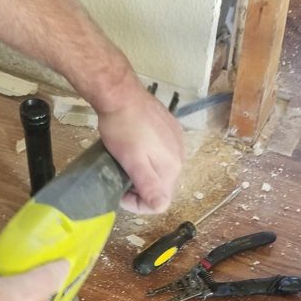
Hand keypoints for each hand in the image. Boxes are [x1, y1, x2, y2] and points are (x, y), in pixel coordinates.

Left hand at [96, 87, 183, 213]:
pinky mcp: (172, 128)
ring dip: (146, 172)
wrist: (121, 93)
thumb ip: (149, 186)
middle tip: (121, 176)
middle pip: (163, 186)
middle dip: (142, 188)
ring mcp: (178, 141)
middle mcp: (180, 156)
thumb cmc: (122, 128)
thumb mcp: (132, 162)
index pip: (161, 202)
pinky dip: (151, 156)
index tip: (120, 192)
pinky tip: (137, 146)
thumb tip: (161, 207)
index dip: (138, 203)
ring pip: (163, 169)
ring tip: (127, 160)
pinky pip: (164, 152)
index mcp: (172, 168)